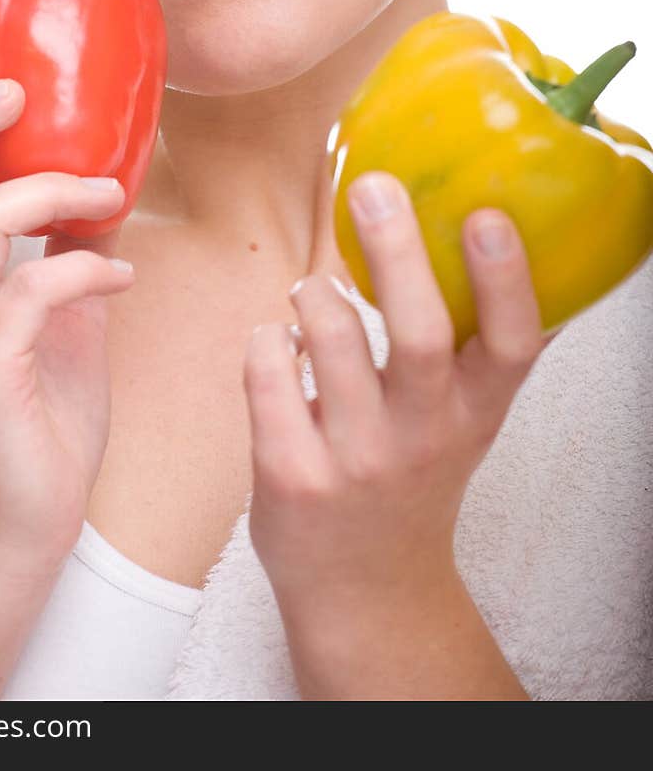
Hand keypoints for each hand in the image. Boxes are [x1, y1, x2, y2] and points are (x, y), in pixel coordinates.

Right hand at [0, 44, 134, 582]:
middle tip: (12, 92)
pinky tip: (120, 279)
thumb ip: (66, 249)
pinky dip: (85, 270)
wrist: (17, 526)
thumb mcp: (57, 314)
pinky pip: (31, 292)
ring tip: (104, 190)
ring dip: (48, 189)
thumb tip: (100, 189)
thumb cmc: (34, 415)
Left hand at [243, 169, 545, 618]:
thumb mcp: (465, 421)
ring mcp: (356, 460)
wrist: (366, 589)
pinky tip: (276, 342)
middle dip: (396, 252)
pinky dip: (266, 339)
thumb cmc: (414, 475)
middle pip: (420, 334)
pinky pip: (266, 374)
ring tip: (313, 292)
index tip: (487, 215)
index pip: (512, 346)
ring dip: (314, 293)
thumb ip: (480, 349)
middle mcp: (424, 437)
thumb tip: (502, 239)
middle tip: (374, 188)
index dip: (505, 279)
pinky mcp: (291, 475)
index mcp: (476, 413)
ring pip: (330, 339)